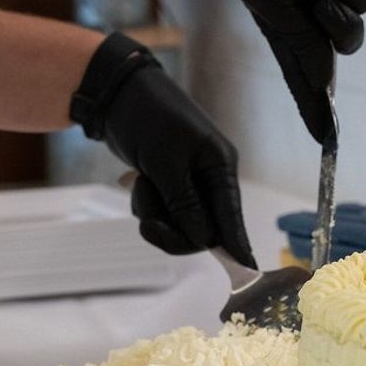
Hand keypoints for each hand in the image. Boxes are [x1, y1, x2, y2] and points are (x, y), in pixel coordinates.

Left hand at [70, 33, 255, 267]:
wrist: (117, 96)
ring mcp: (188, 184)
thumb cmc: (148, 118)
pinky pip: (162, 214)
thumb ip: (185, 202)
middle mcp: (209, 179)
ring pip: (178, 224)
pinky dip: (147, 205)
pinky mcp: (169, 186)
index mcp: (219, 167)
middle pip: (202, 229)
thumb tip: (203, 239)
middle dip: (172, 230)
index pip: (232, 215)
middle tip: (147, 224)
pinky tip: (138, 180)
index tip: (247, 270)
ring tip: (141, 184)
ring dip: (154, 214)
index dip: (237, 243)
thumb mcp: (166, 160)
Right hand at [212, 0, 365, 143]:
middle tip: (320, 7)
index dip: (317, 106)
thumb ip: (302, 46)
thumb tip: (326, 83)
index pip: (308, 73)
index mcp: (290, 24)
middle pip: (349, 41)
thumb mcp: (273, 7)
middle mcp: (315, 5)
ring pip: (361, 5)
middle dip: (338, 26)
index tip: (326, 140)